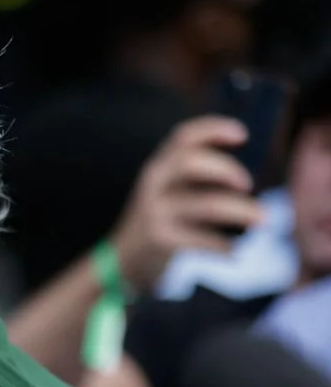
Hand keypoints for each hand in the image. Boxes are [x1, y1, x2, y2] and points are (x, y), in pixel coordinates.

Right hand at [111, 116, 264, 291]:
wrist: (125, 257)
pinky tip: (235, 252)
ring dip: (240, 210)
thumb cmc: (161, 218)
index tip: (244, 135)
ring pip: (205, 205)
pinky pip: (200, 240)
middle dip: (226, 169)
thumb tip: (250, 173)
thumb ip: (198, 175)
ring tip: (262, 218)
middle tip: (249, 184)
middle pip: (190, 162)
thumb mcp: (170, 189)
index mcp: (160, 166)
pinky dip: (223, 246)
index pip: (183, 137)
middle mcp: (155, 184)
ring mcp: (155, 212)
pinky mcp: (160, 240)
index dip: (213, 129)